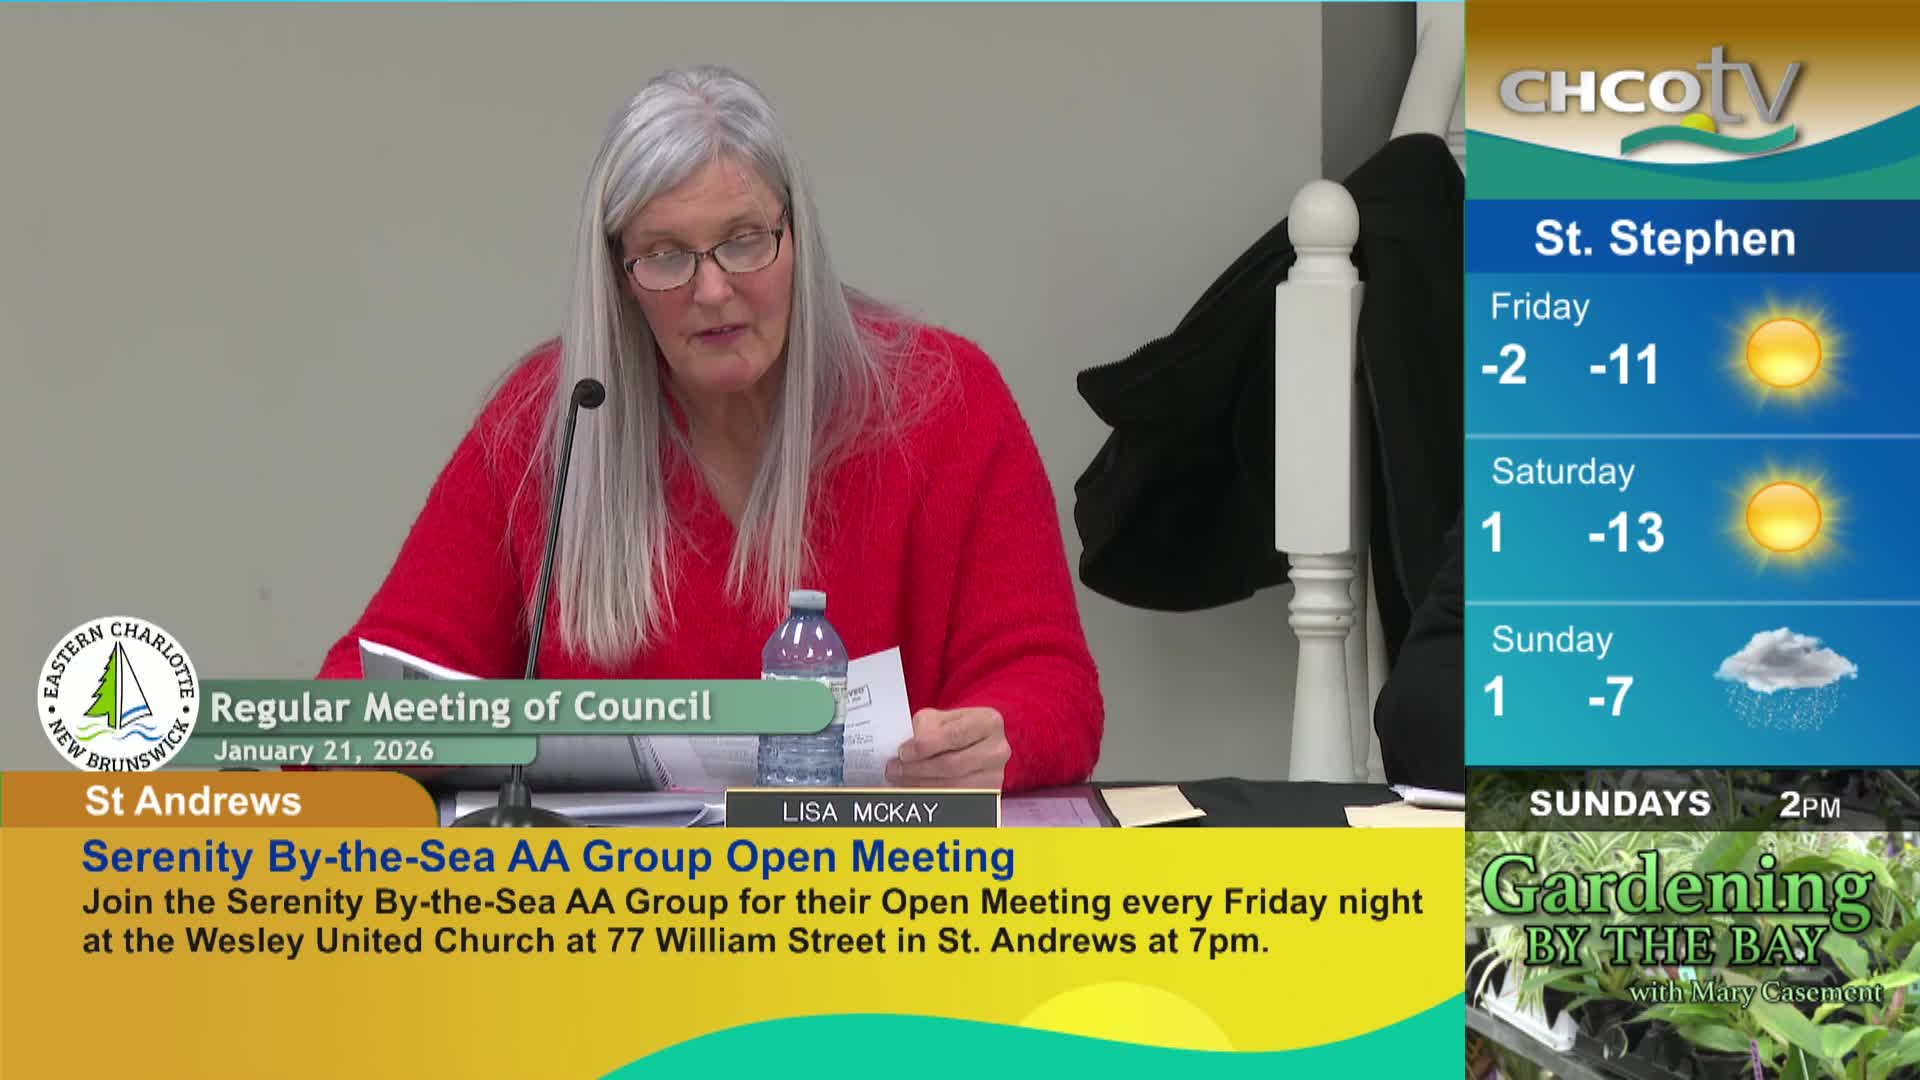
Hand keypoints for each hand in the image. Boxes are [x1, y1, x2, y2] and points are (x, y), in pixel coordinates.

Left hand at [886, 706, 1009, 789]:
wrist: (974, 742)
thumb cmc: (953, 727)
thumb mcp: (940, 717)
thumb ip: (926, 727)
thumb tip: (909, 749)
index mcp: (989, 722)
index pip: (954, 736)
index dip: (925, 746)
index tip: (903, 752)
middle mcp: (998, 750)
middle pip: (952, 765)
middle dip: (917, 769)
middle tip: (893, 769)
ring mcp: (996, 776)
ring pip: (952, 787)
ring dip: (919, 786)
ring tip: (898, 781)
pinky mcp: (988, 796)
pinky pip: (954, 800)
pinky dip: (928, 797)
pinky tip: (911, 791)